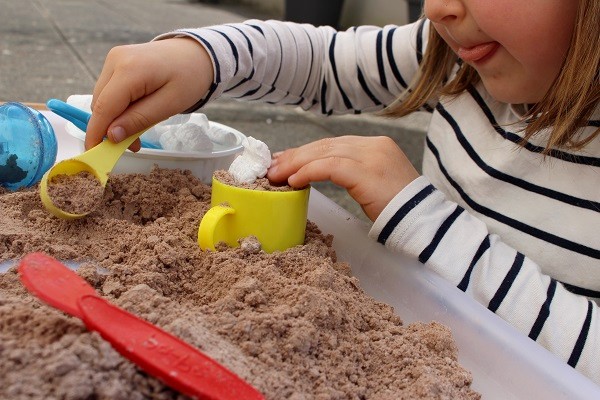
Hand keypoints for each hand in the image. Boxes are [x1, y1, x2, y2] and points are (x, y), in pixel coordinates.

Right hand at [85, 37, 213, 149]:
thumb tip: (111, 136)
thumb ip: (139, 120)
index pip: (104, 107)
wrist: (196, 54)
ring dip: (115, 118)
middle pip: (100, 103)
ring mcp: (114, 58)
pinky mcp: (117, 61)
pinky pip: (110, 90)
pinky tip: (137, 112)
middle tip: (134, 145)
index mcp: (130, 69)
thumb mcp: (169, 105)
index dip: (96, 132)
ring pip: (103, 98)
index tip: (94, 154)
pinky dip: (119, 106)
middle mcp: (116, 60)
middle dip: (111, 128)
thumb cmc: (189, 78)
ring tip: (139, 129)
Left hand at [267, 136, 419, 220]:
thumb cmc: (397, 208)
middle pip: (325, 145)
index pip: (332, 143)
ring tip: (276, 175)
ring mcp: (371, 156)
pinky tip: (294, 181)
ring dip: (296, 164)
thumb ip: (351, 172)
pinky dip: (308, 172)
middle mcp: (372, 145)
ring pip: (323, 153)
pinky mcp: (366, 172)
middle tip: (272, 167)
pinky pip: (329, 167)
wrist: (422, 220)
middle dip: (295, 156)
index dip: (305, 151)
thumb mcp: (373, 183)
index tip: (284, 160)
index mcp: (375, 145)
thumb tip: (316, 174)